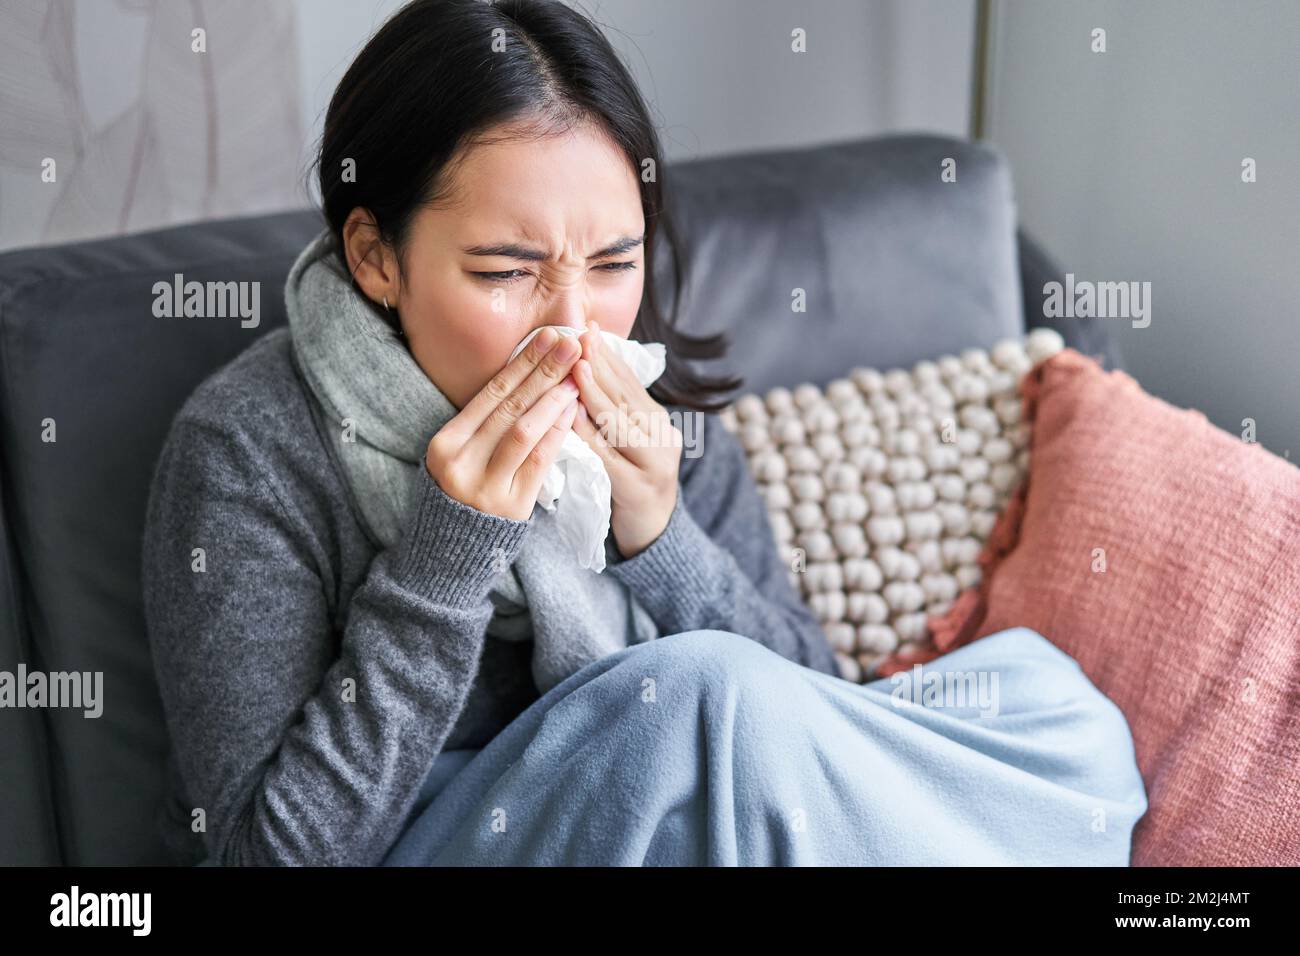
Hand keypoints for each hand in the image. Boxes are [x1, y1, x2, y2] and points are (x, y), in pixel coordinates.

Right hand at [425, 327, 580, 520]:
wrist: (452, 554)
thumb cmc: (465, 494)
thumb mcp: (462, 456)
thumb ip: (487, 423)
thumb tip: (531, 374)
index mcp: (446, 443)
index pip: (490, 393)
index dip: (522, 362)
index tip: (549, 335)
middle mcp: (460, 462)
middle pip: (508, 406)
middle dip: (542, 371)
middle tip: (571, 343)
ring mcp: (484, 485)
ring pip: (522, 431)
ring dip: (552, 399)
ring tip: (576, 374)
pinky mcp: (509, 506)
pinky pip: (538, 462)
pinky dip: (556, 433)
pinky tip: (572, 412)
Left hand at [571, 320, 682, 556]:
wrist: (653, 531)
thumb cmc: (631, 480)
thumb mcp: (630, 440)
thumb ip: (613, 409)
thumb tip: (584, 364)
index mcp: (658, 420)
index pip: (629, 380)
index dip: (607, 354)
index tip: (586, 327)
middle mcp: (662, 436)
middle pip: (625, 395)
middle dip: (599, 365)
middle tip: (577, 337)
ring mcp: (653, 462)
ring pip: (619, 422)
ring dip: (595, 393)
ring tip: (573, 368)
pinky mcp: (637, 487)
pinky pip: (607, 455)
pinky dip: (589, 434)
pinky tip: (570, 417)